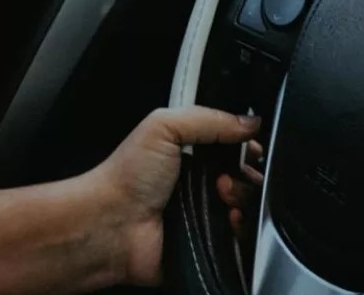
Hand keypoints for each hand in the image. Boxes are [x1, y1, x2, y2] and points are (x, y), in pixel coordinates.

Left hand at [83, 106, 260, 287]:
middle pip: (245, 180)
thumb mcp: (164, 126)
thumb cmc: (128, 175)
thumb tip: (250, 122)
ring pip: (248, 209)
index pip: (234, 150)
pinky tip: (230, 220)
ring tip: (224, 197)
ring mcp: (205, 217)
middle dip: (248, 176)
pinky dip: (242, 229)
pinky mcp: (208, 245)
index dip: (247, 150)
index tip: (252, 151)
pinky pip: (241, 240)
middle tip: (227, 176)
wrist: (112, 223)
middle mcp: (200, 186)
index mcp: (191, 155)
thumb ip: (209, 118)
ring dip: (245, 200)